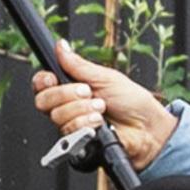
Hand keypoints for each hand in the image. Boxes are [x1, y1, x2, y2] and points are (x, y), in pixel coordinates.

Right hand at [27, 43, 174, 168]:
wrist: (147, 128)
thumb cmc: (132, 103)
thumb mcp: (105, 77)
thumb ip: (78, 64)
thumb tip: (61, 46)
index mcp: (71, 87)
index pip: (42, 84)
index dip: (43, 81)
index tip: (54, 78)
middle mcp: (68, 107)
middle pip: (43, 101)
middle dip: (67, 94)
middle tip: (89, 92)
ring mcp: (71, 125)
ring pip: (57, 117)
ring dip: (82, 110)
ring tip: (101, 110)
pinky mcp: (76, 143)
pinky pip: (68, 133)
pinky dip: (85, 125)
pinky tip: (99, 124)